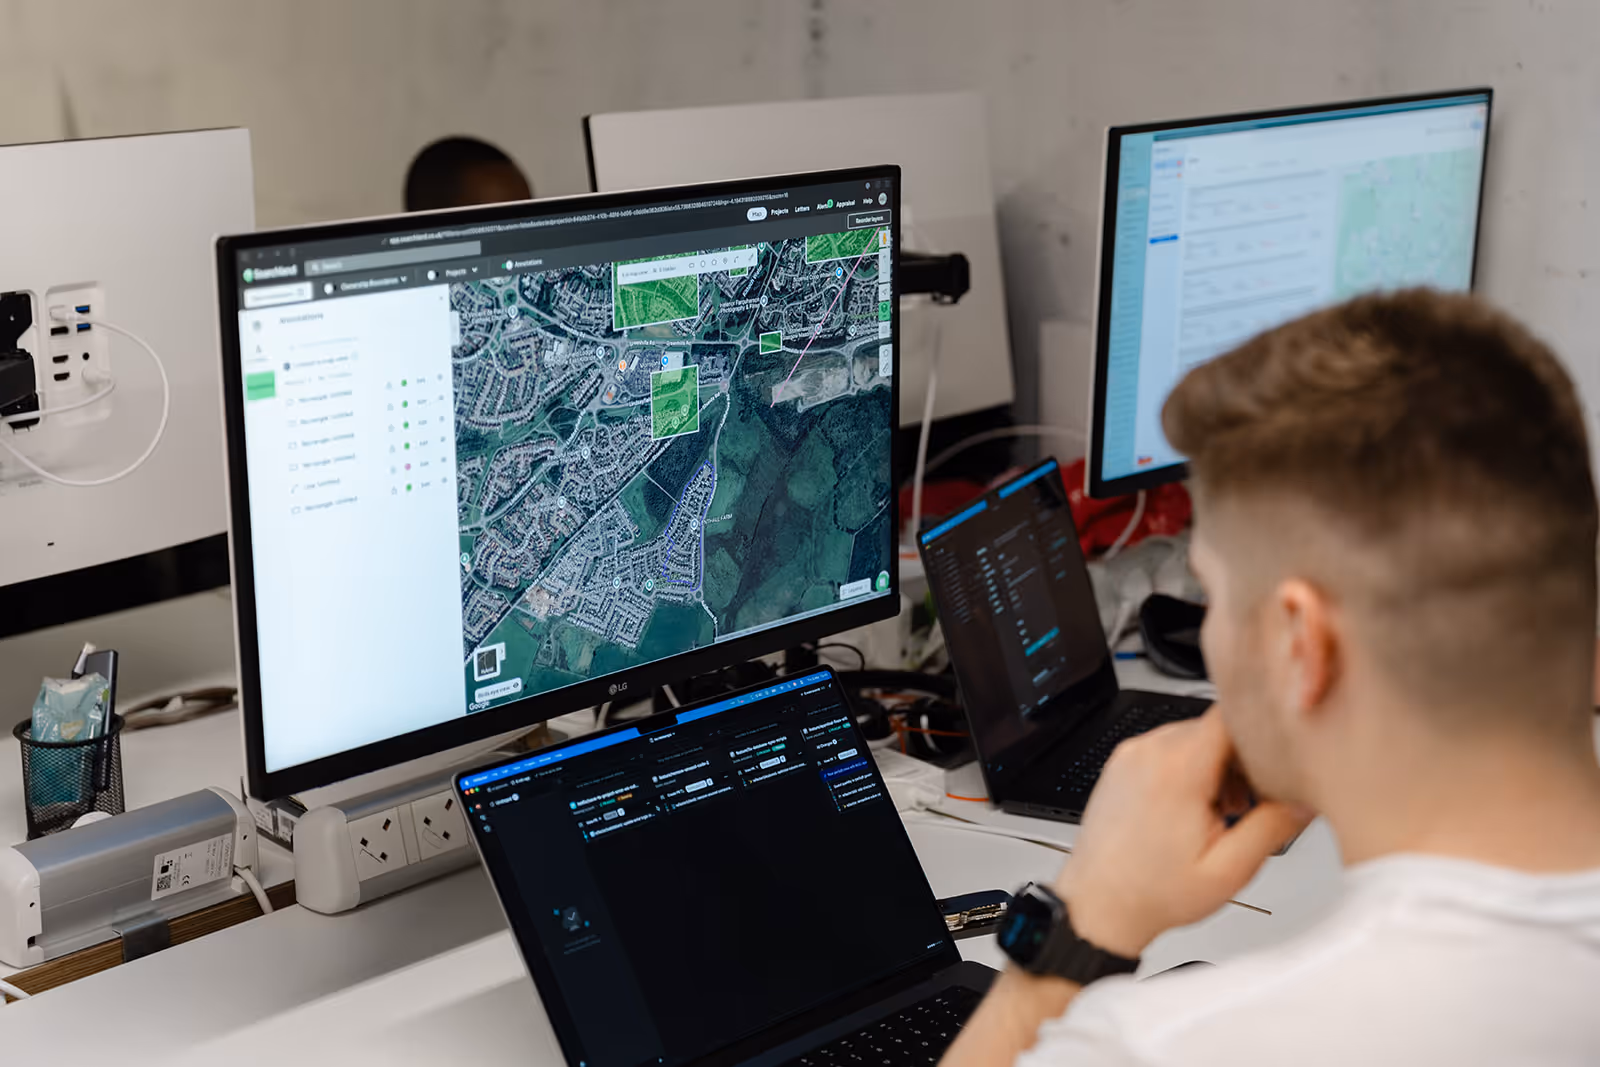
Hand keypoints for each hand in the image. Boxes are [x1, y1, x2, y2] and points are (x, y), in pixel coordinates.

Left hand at [1053, 707, 1312, 957]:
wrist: (1100, 905)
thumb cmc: (1152, 892)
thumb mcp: (1230, 870)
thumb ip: (1273, 828)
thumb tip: (1305, 800)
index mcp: (1177, 769)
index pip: (1230, 713)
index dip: (1260, 731)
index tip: (1274, 759)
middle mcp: (1149, 751)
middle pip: (1214, 727)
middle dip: (1240, 760)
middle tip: (1247, 804)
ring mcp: (1130, 755)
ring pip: (1192, 736)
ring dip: (1215, 766)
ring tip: (1219, 812)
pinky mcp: (1121, 764)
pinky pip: (1167, 748)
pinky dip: (1188, 768)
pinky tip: (1192, 809)